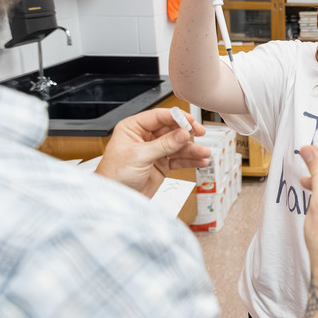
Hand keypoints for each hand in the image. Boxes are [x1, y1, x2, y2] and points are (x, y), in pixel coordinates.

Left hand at [95, 108, 209, 197]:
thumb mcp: (140, 156)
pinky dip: (189, 160)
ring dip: (192, 149)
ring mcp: (154, 151)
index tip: (190, 122)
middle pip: (171, 130)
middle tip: (200, 134)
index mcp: (133, 128)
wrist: (114, 200)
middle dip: (187, 133)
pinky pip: (178, 159)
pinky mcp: (161, 165)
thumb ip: (164, 144)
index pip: (158, 116)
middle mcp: (144, 137)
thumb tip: (182, 133)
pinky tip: (199, 161)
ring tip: (204, 153)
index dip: (176, 118)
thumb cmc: (114, 175)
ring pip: (177, 145)